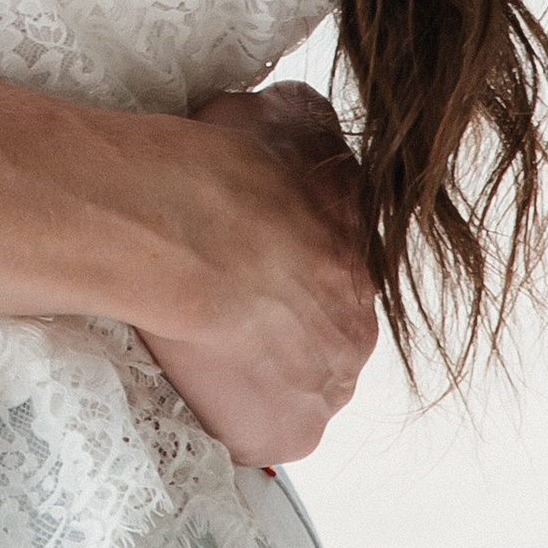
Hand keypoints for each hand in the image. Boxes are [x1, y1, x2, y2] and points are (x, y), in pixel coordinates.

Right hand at [142, 83, 377, 467]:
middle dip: (276, 323)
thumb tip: (310, 128)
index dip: (281, 271)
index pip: (327, 274)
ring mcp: (327, 385)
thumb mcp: (286, 113)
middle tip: (220, 301)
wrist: (186, 228)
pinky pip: (258, 433)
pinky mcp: (287, 434)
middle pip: (316, 335)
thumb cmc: (225, 168)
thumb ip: (311, 127)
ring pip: (291, 384)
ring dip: (257, 371)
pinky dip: (231, 416)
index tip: (244, 264)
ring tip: (200, 340)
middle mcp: (359, 325)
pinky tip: (196, 378)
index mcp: (361, 254)